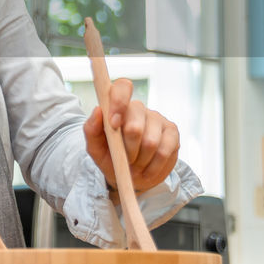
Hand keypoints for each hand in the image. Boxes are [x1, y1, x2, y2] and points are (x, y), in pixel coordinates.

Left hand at [83, 78, 179, 192]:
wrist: (131, 177)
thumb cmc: (111, 157)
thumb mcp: (95, 148)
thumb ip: (91, 129)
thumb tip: (98, 110)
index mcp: (118, 106)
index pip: (122, 87)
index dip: (119, 102)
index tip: (113, 124)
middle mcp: (139, 109)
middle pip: (135, 125)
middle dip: (128, 149)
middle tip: (126, 159)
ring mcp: (158, 118)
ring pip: (150, 142)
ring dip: (140, 160)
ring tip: (136, 164)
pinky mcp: (173, 132)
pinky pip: (164, 151)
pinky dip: (153, 166)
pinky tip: (148, 168)